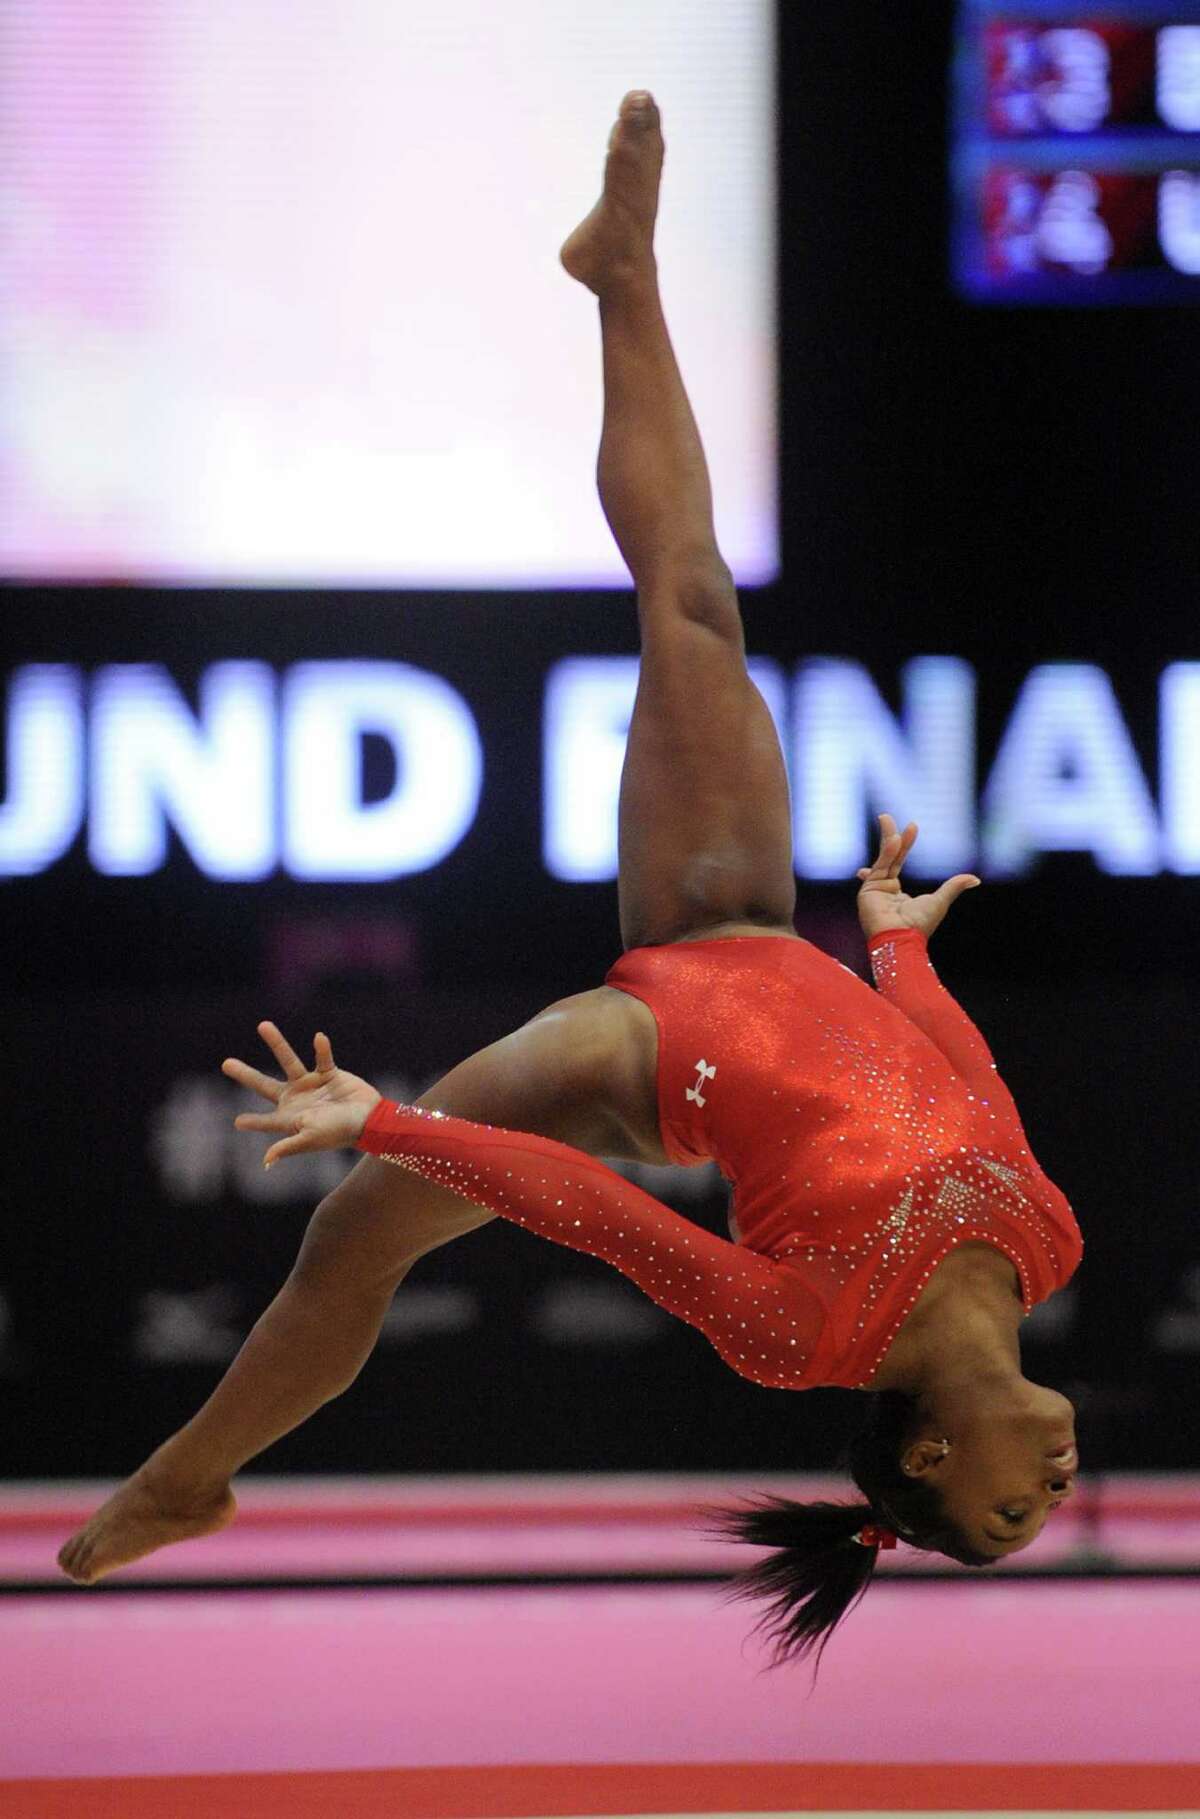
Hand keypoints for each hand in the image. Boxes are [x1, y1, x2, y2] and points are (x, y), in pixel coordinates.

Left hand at [222, 1022, 381, 1167]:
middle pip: (264, 1085)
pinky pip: (322, 1057)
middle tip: (226, 1064)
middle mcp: (298, 1100)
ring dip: (276, 1043)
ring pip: (288, 1060)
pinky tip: (319, 1037)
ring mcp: (312, 1085)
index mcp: (291, 1118)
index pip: (266, 1121)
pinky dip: (322, 1048)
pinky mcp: (330, 1073)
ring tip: (263, 1025)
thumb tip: (266, 1161)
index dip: (252, 1122)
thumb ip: (287, 1146)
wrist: (371, 1119)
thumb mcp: (310, 1139)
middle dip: (246, 1075)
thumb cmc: (340, 1132)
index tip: (237, 1122)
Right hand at [854, 813, 980, 941]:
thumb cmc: (920, 925)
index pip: (898, 862)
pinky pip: (878, 867)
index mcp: (896, 893)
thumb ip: (954, 886)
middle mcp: (883, 889)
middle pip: (886, 857)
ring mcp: (873, 889)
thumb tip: (975, 879)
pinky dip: (885, 854)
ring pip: (881, 859)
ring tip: (886, 819)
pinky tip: (893, 841)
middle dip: (887, 835)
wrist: (903, 939)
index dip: (904, 845)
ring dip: (885, 839)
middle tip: (885, 816)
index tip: (912, 827)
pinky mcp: (867, 890)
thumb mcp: (940, 901)